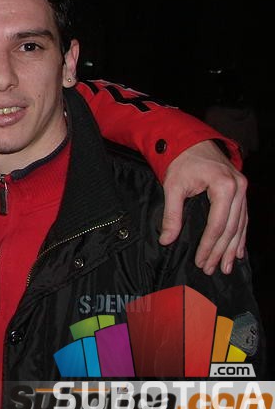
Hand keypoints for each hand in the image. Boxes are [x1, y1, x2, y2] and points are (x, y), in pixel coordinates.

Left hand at [159, 140, 246, 275]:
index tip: (200, 261)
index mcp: (224, 186)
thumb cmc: (180, 160)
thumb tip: (166, 240)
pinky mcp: (240, 190)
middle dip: (220, 251)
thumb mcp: (173, 186)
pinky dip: (239, 235)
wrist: (189, 139)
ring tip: (225, 266)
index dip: (209, 245)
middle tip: (211, 269)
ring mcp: (242, 189)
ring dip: (232, 247)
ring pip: (239, 225)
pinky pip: (242, 217)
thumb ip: (172, 215)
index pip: (217, 224)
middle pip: (231, 228)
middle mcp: (239, 188)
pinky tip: (237, 250)